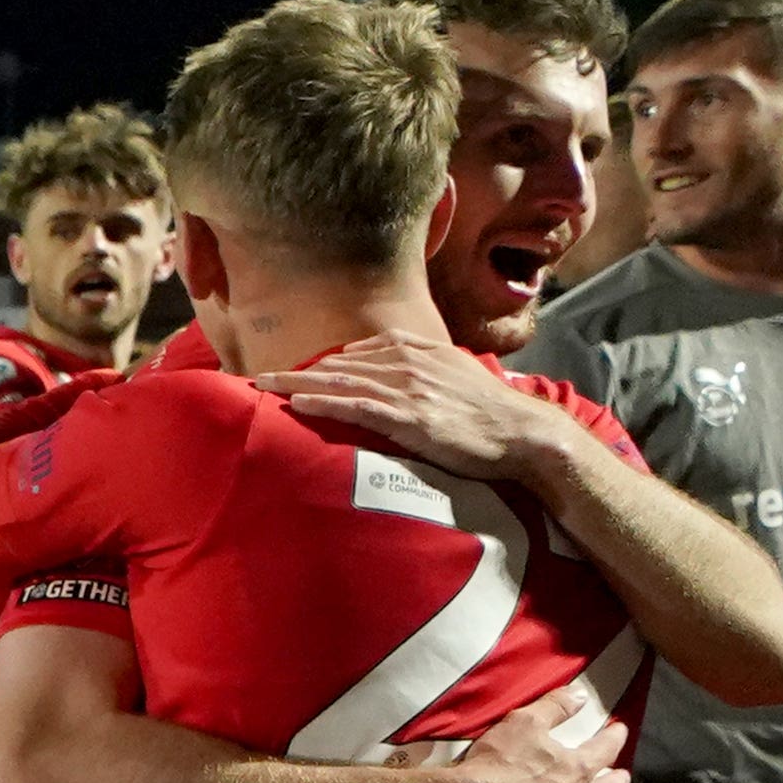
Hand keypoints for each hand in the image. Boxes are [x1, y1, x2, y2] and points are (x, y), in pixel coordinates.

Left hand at [260, 334, 575, 494]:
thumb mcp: (451, 375)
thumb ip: (417, 369)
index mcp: (416, 349)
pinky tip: (297, 405)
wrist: (523, 433)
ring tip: (264, 387)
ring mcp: (408, 388)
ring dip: (297, 384)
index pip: (354, 352)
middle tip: (259, 379)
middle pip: (338, 364)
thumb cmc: (487, 412)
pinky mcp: (410, 417)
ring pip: (340, 381)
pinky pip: (357, 406)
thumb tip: (385, 375)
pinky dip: (324, 403)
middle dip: (297, 371)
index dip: (318, 363)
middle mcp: (408, 362)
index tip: (288, 372)